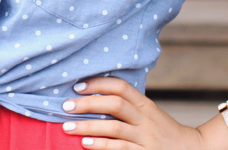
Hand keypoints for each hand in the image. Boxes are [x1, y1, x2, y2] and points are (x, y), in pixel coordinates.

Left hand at [60, 77, 202, 149]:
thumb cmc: (162, 131)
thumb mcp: (148, 113)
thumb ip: (128, 105)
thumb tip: (92, 96)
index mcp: (145, 104)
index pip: (121, 87)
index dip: (98, 84)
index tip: (77, 86)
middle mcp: (146, 119)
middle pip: (115, 104)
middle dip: (88, 104)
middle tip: (65, 105)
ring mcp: (145, 138)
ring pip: (114, 128)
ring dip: (88, 126)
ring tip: (67, 126)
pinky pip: (120, 149)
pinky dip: (101, 145)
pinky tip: (85, 143)